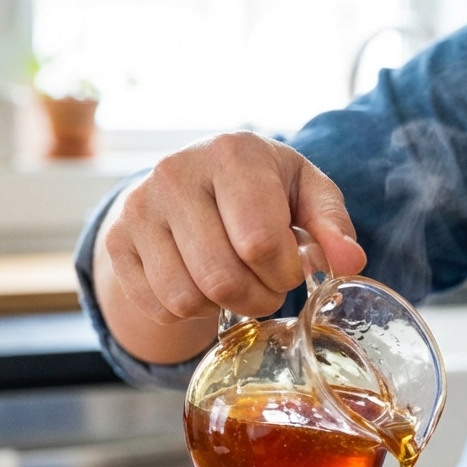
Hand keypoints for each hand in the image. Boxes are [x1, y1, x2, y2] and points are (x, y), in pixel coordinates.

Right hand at [94, 133, 365, 363]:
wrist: (189, 178)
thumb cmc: (261, 187)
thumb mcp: (305, 191)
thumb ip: (332, 224)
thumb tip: (349, 263)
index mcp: (233, 154)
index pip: (260, 242)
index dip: (284, 273)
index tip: (291, 268)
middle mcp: (176, 173)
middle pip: (221, 278)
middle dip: (258, 298)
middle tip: (268, 287)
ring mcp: (139, 207)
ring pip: (185, 298)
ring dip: (222, 307)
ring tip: (236, 283)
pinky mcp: (117, 241)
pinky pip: (159, 307)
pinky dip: (188, 312)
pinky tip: (201, 283)